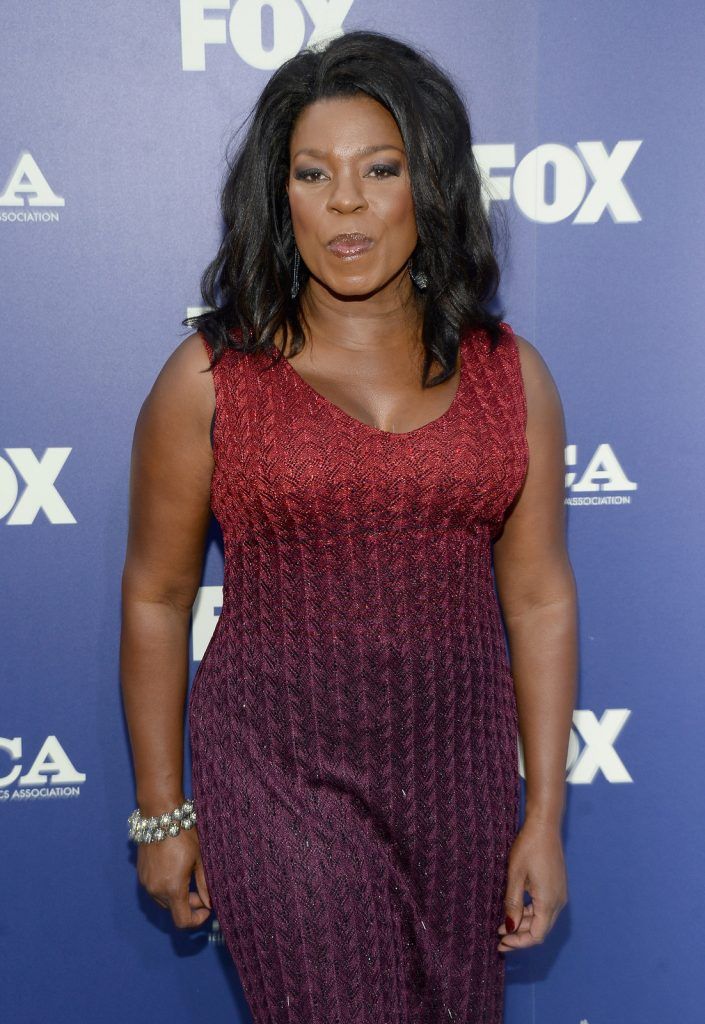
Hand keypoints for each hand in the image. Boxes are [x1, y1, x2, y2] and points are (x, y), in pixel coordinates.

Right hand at [137, 827, 211, 928]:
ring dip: (177, 895)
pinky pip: (155, 888)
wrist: (160, 815)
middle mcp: (156, 890)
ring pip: (164, 900)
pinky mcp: (141, 874)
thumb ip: (205, 885)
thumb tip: (210, 903)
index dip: (197, 920)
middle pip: (174, 910)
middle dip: (189, 904)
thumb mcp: (200, 859)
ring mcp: (145, 882)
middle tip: (201, 888)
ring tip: (188, 875)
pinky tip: (175, 869)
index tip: (207, 908)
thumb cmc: (184, 834)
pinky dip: (166, 886)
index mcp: (172, 889)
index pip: (183, 921)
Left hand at [497, 819, 567, 951]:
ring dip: (523, 924)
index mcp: (548, 901)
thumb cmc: (528, 847)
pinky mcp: (556, 886)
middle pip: (540, 929)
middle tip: (498, 938)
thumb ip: (512, 903)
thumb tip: (509, 928)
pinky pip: (543, 907)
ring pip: (541, 918)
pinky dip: (529, 913)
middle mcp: (558, 901)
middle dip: (520, 936)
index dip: (519, 943)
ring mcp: (558, 893)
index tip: (501, 943)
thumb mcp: (515, 875)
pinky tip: (514, 910)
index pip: (536, 935)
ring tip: (502, 925)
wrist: (545, 825)